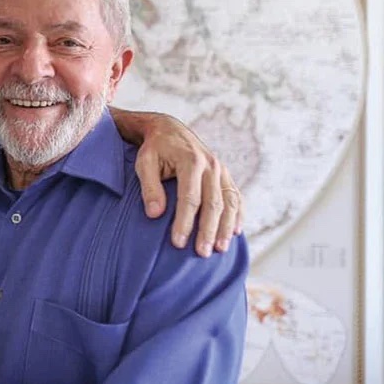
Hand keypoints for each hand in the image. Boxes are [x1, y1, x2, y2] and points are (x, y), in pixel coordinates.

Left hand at [132, 112, 243, 256]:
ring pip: (229, 202)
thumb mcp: (145, 163)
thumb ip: (150, 187)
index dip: (185, 222)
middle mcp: (211, 164)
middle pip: (213, 203)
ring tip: (220, 249)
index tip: (178, 243)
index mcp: (191, 160)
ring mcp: (221, 169)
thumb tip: (154, 214)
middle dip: (208, 231)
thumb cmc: (154, 149)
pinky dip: (238, 215)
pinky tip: (235, 232)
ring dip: (226, 227)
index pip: (190, 198)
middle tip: (202, 253)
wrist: (169, 129)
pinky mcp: (225, 174)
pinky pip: (236, 196)